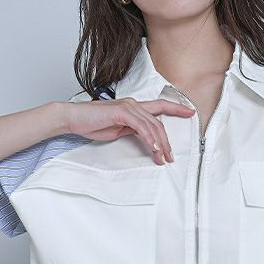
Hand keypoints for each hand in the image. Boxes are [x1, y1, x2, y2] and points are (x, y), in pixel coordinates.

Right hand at [65, 97, 195, 163]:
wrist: (73, 118)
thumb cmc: (92, 124)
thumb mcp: (118, 129)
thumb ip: (132, 130)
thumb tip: (145, 137)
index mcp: (134, 107)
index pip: (159, 106)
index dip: (176, 109)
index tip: (190, 113)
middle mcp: (134, 104)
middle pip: (159, 122)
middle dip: (167, 141)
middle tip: (170, 157)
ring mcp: (128, 107)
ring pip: (153, 126)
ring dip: (160, 144)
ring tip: (162, 159)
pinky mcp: (122, 112)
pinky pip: (142, 127)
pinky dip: (150, 139)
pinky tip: (154, 150)